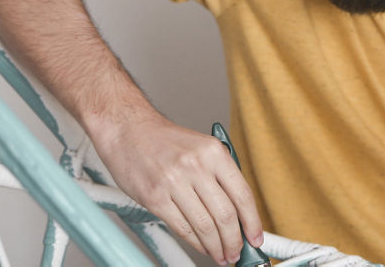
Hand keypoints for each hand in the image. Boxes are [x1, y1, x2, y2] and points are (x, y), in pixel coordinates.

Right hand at [90, 109, 262, 264]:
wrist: (128, 130)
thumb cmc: (164, 141)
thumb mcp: (202, 147)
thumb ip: (220, 176)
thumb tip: (239, 212)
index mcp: (213, 152)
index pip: (242, 195)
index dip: (253, 222)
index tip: (256, 237)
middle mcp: (196, 166)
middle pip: (225, 215)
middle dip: (235, 240)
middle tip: (237, 252)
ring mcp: (174, 182)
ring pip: (205, 226)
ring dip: (216, 247)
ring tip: (221, 255)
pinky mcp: (155, 197)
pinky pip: (182, 228)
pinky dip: (196, 243)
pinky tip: (202, 247)